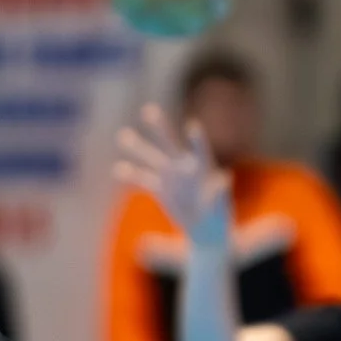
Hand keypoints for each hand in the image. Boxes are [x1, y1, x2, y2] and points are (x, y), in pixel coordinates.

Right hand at [115, 105, 229, 248]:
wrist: (205, 230)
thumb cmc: (217, 216)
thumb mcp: (220, 207)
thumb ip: (219, 193)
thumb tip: (223, 179)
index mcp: (204, 168)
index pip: (200, 150)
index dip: (197, 140)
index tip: (192, 126)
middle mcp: (184, 167)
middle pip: (170, 143)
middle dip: (159, 128)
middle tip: (148, 110)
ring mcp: (170, 176)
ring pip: (151, 157)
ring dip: (137, 147)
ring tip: (122, 135)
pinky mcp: (159, 189)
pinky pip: (142, 179)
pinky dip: (130, 174)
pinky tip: (117, 169)